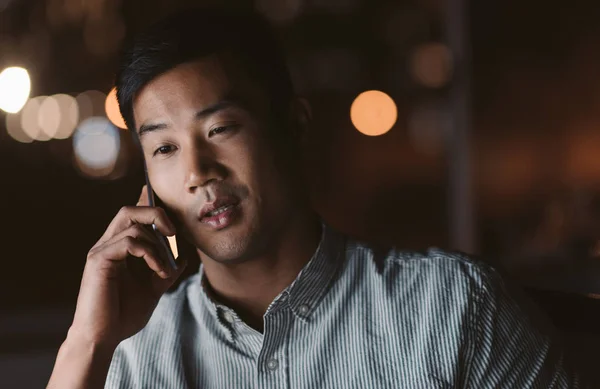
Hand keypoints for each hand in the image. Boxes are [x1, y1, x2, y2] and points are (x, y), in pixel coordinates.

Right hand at [68, 186, 187, 348]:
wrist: (103, 338)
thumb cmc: (123, 314)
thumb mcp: (153, 288)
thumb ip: (166, 270)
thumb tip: (183, 256)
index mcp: (118, 248)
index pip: (131, 215)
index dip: (146, 201)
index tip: (160, 195)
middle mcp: (107, 244)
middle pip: (129, 210)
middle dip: (156, 214)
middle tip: (174, 232)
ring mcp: (100, 250)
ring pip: (131, 223)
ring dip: (157, 243)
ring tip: (165, 266)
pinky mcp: (98, 260)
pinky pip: (129, 242)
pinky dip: (150, 253)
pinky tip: (158, 270)